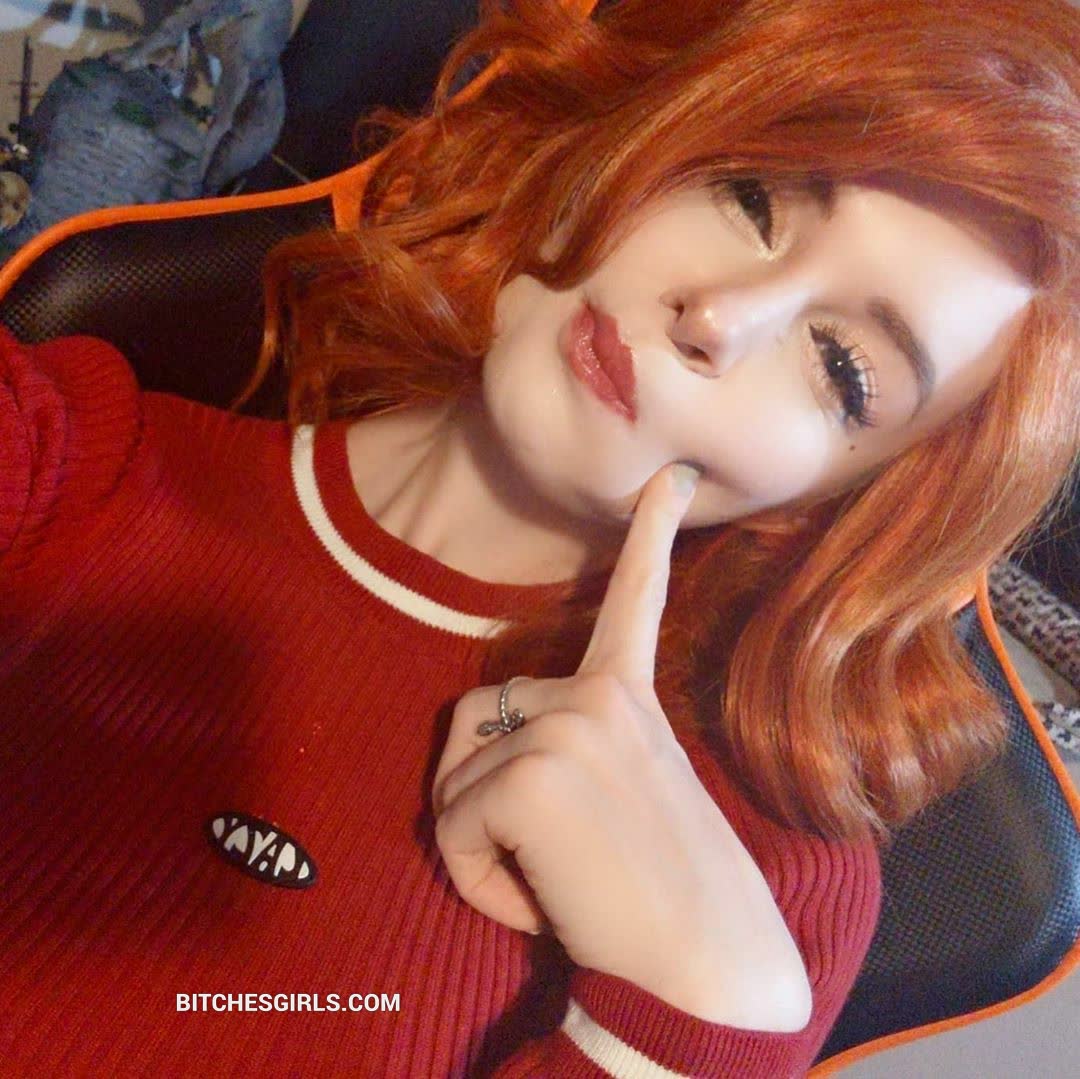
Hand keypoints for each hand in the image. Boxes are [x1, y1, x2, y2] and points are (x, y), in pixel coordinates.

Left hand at [432, 464, 811, 1027]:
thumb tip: (484, 756)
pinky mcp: (528, 774)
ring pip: (453, 783)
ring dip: (481, 846)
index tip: (671, 474)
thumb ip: (572, 752)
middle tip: (550, 857)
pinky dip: (476, 880)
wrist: (708, 972)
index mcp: (629, 698)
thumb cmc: (665, 897)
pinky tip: (540, 902)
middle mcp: (597, 693)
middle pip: (471, 721)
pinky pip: (449, 830)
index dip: (649, 534)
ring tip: (552, 882)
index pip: (635, 599)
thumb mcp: (625, 798)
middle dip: (478, 795)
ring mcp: (564, 725)